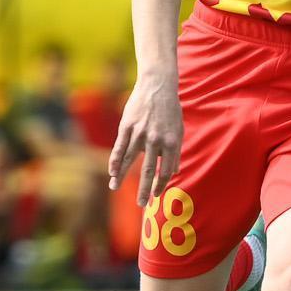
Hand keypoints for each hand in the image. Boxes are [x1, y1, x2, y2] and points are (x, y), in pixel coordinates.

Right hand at [107, 72, 182, 207]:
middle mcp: (156, 140)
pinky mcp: (127, 126)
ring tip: (114, 188)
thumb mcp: (179, 130)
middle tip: (141, 205)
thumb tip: (174, 172)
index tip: (156, 196)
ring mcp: (140, 133)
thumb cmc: (170, 109)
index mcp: (172, 142)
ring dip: (121, 177)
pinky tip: (111, 172)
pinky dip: (114, 160)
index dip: (161, 186)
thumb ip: (175, 152)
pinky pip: (119, 147)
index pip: (166, 171)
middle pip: (149, 171)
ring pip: (129, 160)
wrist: (157, 85)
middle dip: (144, 190)